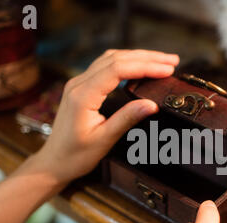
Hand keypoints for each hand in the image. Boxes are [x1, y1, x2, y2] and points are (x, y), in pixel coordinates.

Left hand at [32, 49, 178, 185]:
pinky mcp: (82, 87)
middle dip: (147, 57)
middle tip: (173, 61)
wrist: (53, 161)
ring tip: (162, 61)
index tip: (167, 71)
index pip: (118, 69)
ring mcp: (79, 83)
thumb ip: (127, 119)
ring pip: (111, 59)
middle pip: (116, 58)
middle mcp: (79, 83)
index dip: (145, 66)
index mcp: (82, 95)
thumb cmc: (75, 156)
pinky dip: (126, 63)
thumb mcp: (103, 140)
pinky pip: (105, 66)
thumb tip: (152, 104)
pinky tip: (140, 66)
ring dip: (138, 57)